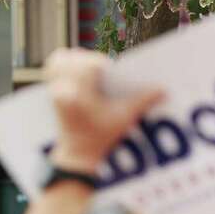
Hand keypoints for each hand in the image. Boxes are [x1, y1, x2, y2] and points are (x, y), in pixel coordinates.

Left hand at [43, 48, 163, 172]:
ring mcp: (54, 90)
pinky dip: (62, 64)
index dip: (102, 64)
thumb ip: (143, 100)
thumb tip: (163, 89)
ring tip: (88, 69)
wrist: (78, 154)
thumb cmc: (102, 137)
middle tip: (101, 70)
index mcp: (80, 96)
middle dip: (90, 61)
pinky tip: (75, 69)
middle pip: (75, 59)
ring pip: (59, 60)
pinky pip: (52, 68)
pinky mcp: (51, 91)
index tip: (110, 69)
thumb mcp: (124, 118)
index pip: (90, 65)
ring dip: (74, 59)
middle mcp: (64, 90)